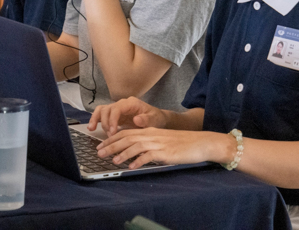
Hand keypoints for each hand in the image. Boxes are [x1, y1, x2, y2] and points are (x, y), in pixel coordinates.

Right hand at [88, 97, 167, 136]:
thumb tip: (136, 119)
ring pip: (102, 110)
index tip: (113, 132)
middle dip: (106, 123)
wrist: (156, 119)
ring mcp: (117, 109)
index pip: (117, 108)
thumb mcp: (154, 120)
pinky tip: (91, 128)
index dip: (112, 120)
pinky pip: (101, 114)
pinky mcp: (114, 115)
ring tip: (93, 130)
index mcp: (132, 103)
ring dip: (97, 120)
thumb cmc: (155, 118)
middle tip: (110, 136)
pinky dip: (95, 119)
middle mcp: (123, 104)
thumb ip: (146, 120)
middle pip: (107, 109)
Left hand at [96, 128, 231, 169]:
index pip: (127, 132)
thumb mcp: (162, 140)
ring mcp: (158, 143)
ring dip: (122, 153)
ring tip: (112, 160)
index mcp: (150, 131)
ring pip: (135, 145)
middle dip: (111, 145)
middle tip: (99, 152)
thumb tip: (133, 151)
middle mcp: (152, 135)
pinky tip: (131, 167)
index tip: (102, 144)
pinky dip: (138, 161)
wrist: (200, 142)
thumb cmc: (182, 143)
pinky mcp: (165, 152)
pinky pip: (148, 156)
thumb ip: (148, 143)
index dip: (113, 139)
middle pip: (127, 138)